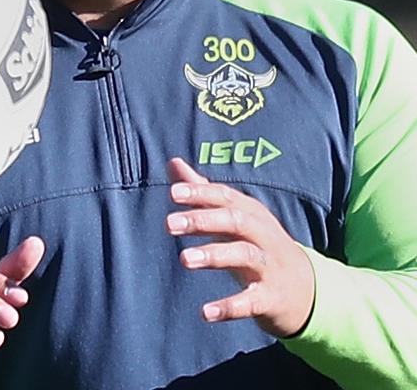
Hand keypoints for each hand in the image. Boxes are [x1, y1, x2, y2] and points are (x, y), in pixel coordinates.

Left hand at [165, 157, 314, 336]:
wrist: (306, 290)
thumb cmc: (258, 245)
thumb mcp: (234, 216)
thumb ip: (203, 192)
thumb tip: (173, 162)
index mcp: (251, 213)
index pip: (225, 197)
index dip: (201, 193)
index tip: (173, 192)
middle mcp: (263, 235)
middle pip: (235, 221)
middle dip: (203, 220)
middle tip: (169, 224)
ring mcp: (270, 266)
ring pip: (244, 255)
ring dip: (214, 255)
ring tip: (184, 259)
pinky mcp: (272, 298)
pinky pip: (251, 301)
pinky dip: (229, 306)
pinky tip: (206, 312)